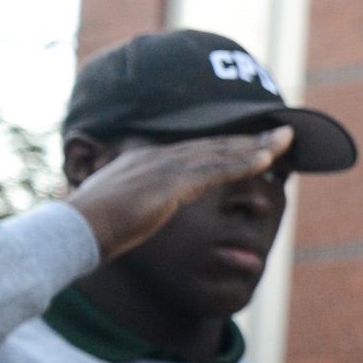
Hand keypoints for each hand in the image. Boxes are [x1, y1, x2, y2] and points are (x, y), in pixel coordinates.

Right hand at [64, 126, 294, 258]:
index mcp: (145, 160)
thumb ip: (134, 205)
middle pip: (214, 144)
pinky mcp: (170, 183)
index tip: (254, 141)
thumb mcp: (118, 210)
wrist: (75, 230)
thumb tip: (135, 213)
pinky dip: (243, 163)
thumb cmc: (91, 227)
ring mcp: (163, 167)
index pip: (195, 149)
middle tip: (284, 132)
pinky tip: (266, 160)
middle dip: (251, 138)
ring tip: (286, 140)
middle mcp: (157, 157)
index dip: (228, 144)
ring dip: (256, 145)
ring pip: (220, 152)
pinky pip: (215, 170)